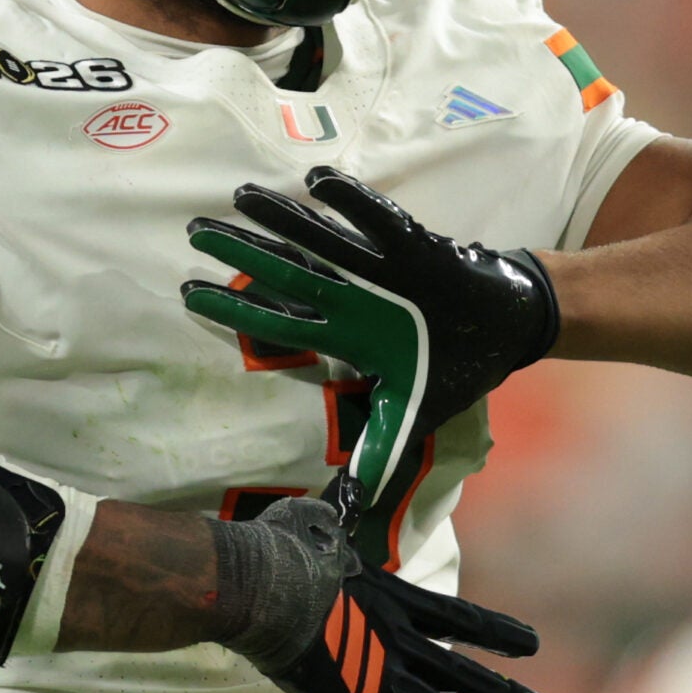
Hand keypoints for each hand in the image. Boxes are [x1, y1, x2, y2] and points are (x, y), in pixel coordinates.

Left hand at [182, 168, 558, 505]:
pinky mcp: (414, 246)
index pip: (277, 321)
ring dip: (283, 218)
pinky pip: (378, 221)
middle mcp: (352, 298)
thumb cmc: (449, 369)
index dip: (233, 310)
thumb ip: (377, 455)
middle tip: (193, 231)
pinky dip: (352, 202)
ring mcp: (379, 269)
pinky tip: (316, 180)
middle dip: (241, 252)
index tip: (187, 295)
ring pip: (322, 239)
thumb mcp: (410, 418)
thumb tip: (351, 512)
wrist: (504, 329)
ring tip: (240, 195)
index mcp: (345, 336)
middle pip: (286, 272)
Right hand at [214, 498, 552, 692]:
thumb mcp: (320, 524)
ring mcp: (380, 679)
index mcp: (396, 599)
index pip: (464, 620)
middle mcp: (400, 642)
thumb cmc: (283, 550)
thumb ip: (339, 521)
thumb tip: (340, 494)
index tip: (532, 646)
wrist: (260, 588)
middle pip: (468, 676)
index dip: (500, 634)